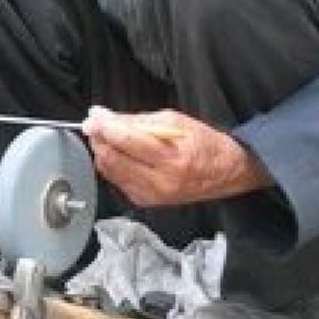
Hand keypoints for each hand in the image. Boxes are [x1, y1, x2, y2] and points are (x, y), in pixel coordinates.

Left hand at [81, 106, 273, 206]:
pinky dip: (112, 165)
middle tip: (94, 123)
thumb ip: (138, 121)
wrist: (225, 173)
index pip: (128, 141)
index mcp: (172, 159)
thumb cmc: (205, 144)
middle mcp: (160, 182)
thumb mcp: (176, 121)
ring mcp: (152, 195)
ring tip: (105, 135)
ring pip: (111, 172)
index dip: (105, 127)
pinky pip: (118, 182)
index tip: (93, 117)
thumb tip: (107, 117)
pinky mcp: (146, 202)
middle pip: (114, 159)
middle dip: (99, 139)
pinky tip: (118, 154)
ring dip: (103, 151)